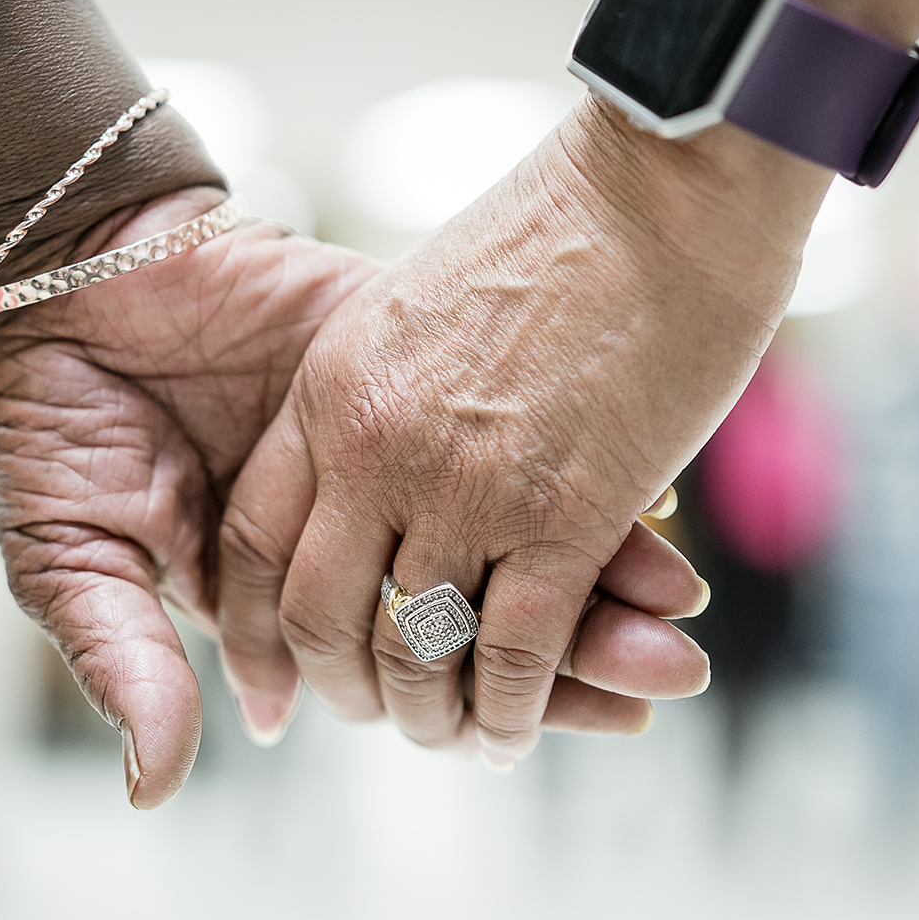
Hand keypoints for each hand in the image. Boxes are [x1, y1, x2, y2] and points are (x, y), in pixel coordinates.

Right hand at [0, 187, 710, 805]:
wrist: (62, 275)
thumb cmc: (53, 426)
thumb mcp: (74, 559)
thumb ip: (125, 660)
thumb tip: (155, 786)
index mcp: (296, 588)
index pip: (406, 663)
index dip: (473, 705)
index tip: (537, 741)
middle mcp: (360, 522)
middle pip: (481, 605)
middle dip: (562, 657)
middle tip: (652, 692)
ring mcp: (391, 440)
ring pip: (510, 518)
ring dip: (590, 576)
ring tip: (672, 629)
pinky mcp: (407, 358)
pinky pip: (505, 418)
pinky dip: (573, 459)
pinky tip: (645, 513)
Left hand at [218, 100, 825, 768]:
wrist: (666, 180)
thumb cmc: (559, 234)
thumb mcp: (418, 309)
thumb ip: (383, 395)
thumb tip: (385, 474)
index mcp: (330, 389)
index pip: (252, 541)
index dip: (258, 627)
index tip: (275, 678)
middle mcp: (375, 447)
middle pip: (321, 619)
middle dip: (343, 690)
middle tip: (379, 717)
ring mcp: (465, 485)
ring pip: (416, 655)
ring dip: (432, 719)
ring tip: (455, 739)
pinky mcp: (564, 513)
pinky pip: (512, 657)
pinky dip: (513, 714)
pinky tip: (516, 733)